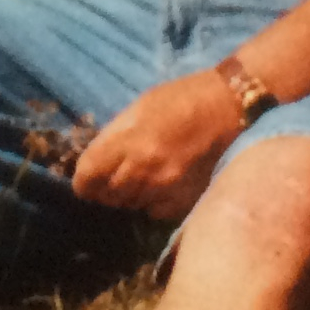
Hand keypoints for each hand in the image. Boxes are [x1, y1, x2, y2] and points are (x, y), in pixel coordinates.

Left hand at [70, 70, 244, 220]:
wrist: (226, 105)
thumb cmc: (178, 98)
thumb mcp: (137, 108)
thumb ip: (114, 136)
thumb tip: (93, 160)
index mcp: (128, 141)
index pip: (87, 177)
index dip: (83, 181)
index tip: (87, 179)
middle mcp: (143, 169)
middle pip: (107, 195)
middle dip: (106, 188)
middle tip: (116, 175)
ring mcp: (165, 187)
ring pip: (130, 205)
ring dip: (129, 195)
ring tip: (140, 177)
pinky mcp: (185, 198)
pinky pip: (156, 211)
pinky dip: (154, 202)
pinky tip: (161, 185)